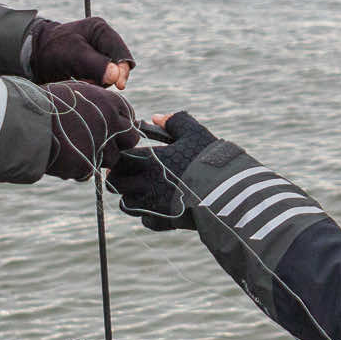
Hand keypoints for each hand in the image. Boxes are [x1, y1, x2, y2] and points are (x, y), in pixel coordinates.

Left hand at [31, 17, 134, 87]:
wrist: (34, 55)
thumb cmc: (52, 49)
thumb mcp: (73, 54)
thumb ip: (95, 64)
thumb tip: (116, 76)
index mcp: (101, 30)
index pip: (121, 52)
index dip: (123, 69)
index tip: (119, 85)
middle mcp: (103, 41)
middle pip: (118, 65)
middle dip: (107, 77)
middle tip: (88, 80)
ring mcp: (99, 53)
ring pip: (110, 75)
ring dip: (98, 82)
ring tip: (80, 79)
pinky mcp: (94, 65)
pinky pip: (101, 79)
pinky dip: (93, 83)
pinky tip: (80, 81)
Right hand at [43, 82, 136, 179]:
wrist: (25, 122)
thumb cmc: (45, 103)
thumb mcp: (75, 92)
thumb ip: (96, 102)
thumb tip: (108, 112)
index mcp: (109, 102)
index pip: (128, 114)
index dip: (120, 122)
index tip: (111, 128)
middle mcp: (111, 123)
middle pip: (131, 139)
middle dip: (119, 142)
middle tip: (103, 143)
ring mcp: (101, 146)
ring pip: (112, 158)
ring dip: (99, 157)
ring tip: (77, 150)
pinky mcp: (88, 165)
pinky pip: (90, 170)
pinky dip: (79, 168)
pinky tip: (63, 158)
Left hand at [103, 112, 218, 231]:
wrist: (226, 194)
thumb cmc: (209, 160)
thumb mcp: (195, 133)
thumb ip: (175, 121)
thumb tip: (157, 117)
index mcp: (149, 160)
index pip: (118, 160)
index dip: (118, 158)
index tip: (125, 157)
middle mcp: (145, 184)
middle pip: (114, 184)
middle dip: (118, 178)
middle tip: (128, 174)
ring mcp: (152, 205)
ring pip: (126, 204)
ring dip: (131, 196)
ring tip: (145, 189)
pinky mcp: (163, 222)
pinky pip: (146, 220)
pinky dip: (149, 215)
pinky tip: (160, 205)